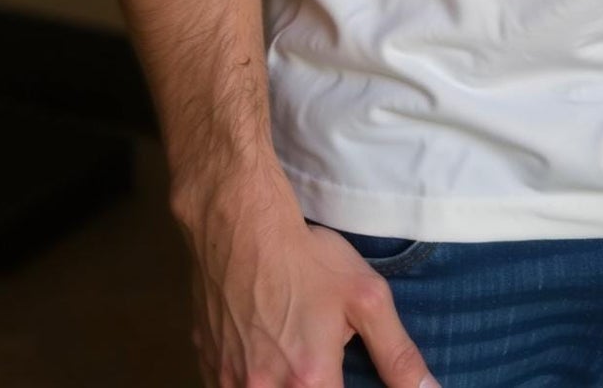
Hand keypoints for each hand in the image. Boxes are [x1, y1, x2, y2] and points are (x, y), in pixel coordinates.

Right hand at [178, 164, 436, 387]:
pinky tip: (261, 350)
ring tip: (289, 347)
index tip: (338, 371)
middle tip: (317, 357)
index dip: (342, 386)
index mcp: (310, 379)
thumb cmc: (308, 260)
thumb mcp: (367, 298)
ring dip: (282, 379)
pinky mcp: (206, 368)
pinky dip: (251, 379)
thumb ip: (397, 354)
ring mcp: (228, 383)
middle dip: (311, 381)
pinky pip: (229, 387)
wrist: (241, 230)